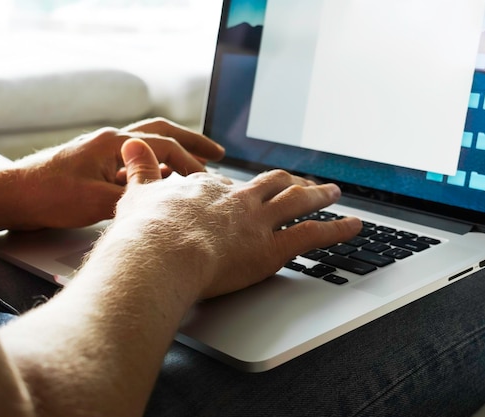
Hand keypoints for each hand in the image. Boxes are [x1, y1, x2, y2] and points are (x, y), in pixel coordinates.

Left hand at [0, 119, 224, 232]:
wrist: (13, 196)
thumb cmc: (49, 196)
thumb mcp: (98, 201)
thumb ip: (135, 195)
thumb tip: (166, 196)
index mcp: (113, 142)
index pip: (163, 147)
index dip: (189, 163)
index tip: (207, 180)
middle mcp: (110, 140)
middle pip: (161, 133)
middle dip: (191, 142)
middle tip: (217, 153)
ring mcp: (102, 151)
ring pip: (148, 145)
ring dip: (174, 152)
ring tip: (197, 164)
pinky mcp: (95, 166)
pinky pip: (134, 162)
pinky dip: (154, 168)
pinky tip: (163, 182)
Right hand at [107, 139, 361, 299]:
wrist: (160, 253)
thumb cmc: (145, 231)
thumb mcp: (136, 193)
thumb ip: (139, 169)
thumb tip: (130, 144)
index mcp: (207, 189)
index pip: (229, 185)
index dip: (241, 187)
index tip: (246, 189)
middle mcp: (238, 200)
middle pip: (271, 184)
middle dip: (288, 182)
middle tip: (300, 181)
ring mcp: (258, 221)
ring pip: (298, 201)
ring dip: (318, 195)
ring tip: (334, 190)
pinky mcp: (272, 247)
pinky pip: (313, 235)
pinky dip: (337, 229)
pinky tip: (354, 226)